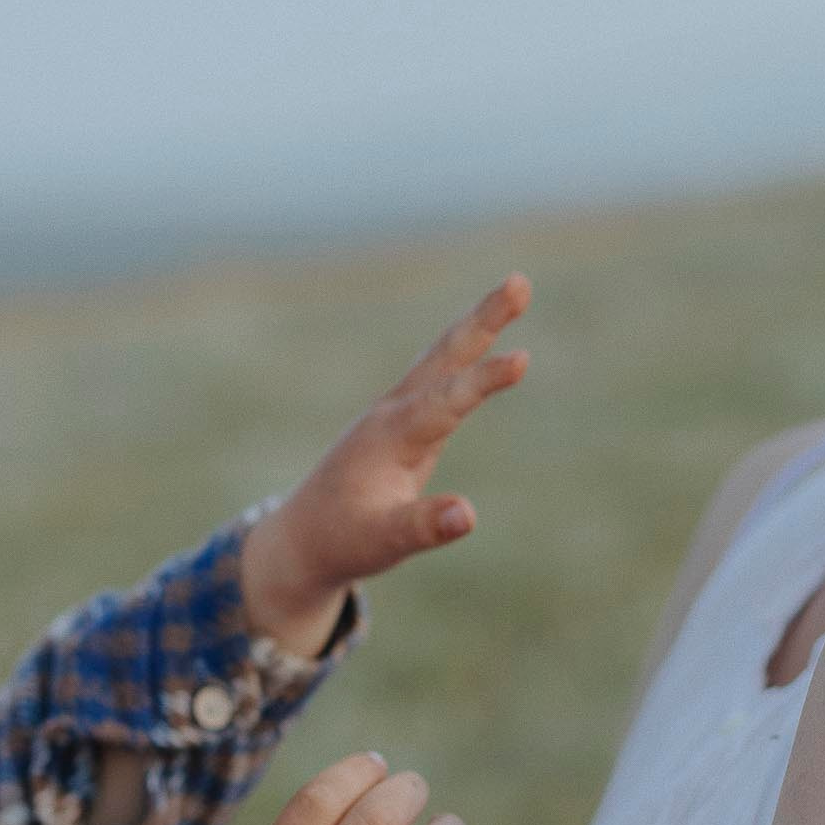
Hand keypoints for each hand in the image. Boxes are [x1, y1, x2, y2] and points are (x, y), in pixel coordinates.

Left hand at [239, 275, 530, 654]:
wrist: (302, 538)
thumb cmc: (343, 541)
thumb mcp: (383, 543)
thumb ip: (423, 527)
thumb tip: (468, 514)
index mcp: (391, 438)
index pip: (445, 403)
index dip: (483, 381)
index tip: (522, 358)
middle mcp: (394, 413)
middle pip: (444, 356)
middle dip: (483, 320)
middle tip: (521, 281)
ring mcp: (397, 412)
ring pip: (442, 358)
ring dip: (479, 324)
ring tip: (517, 290)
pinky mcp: (403, 422)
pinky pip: (441, 375)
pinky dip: (466, 351)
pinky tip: (485, 338)